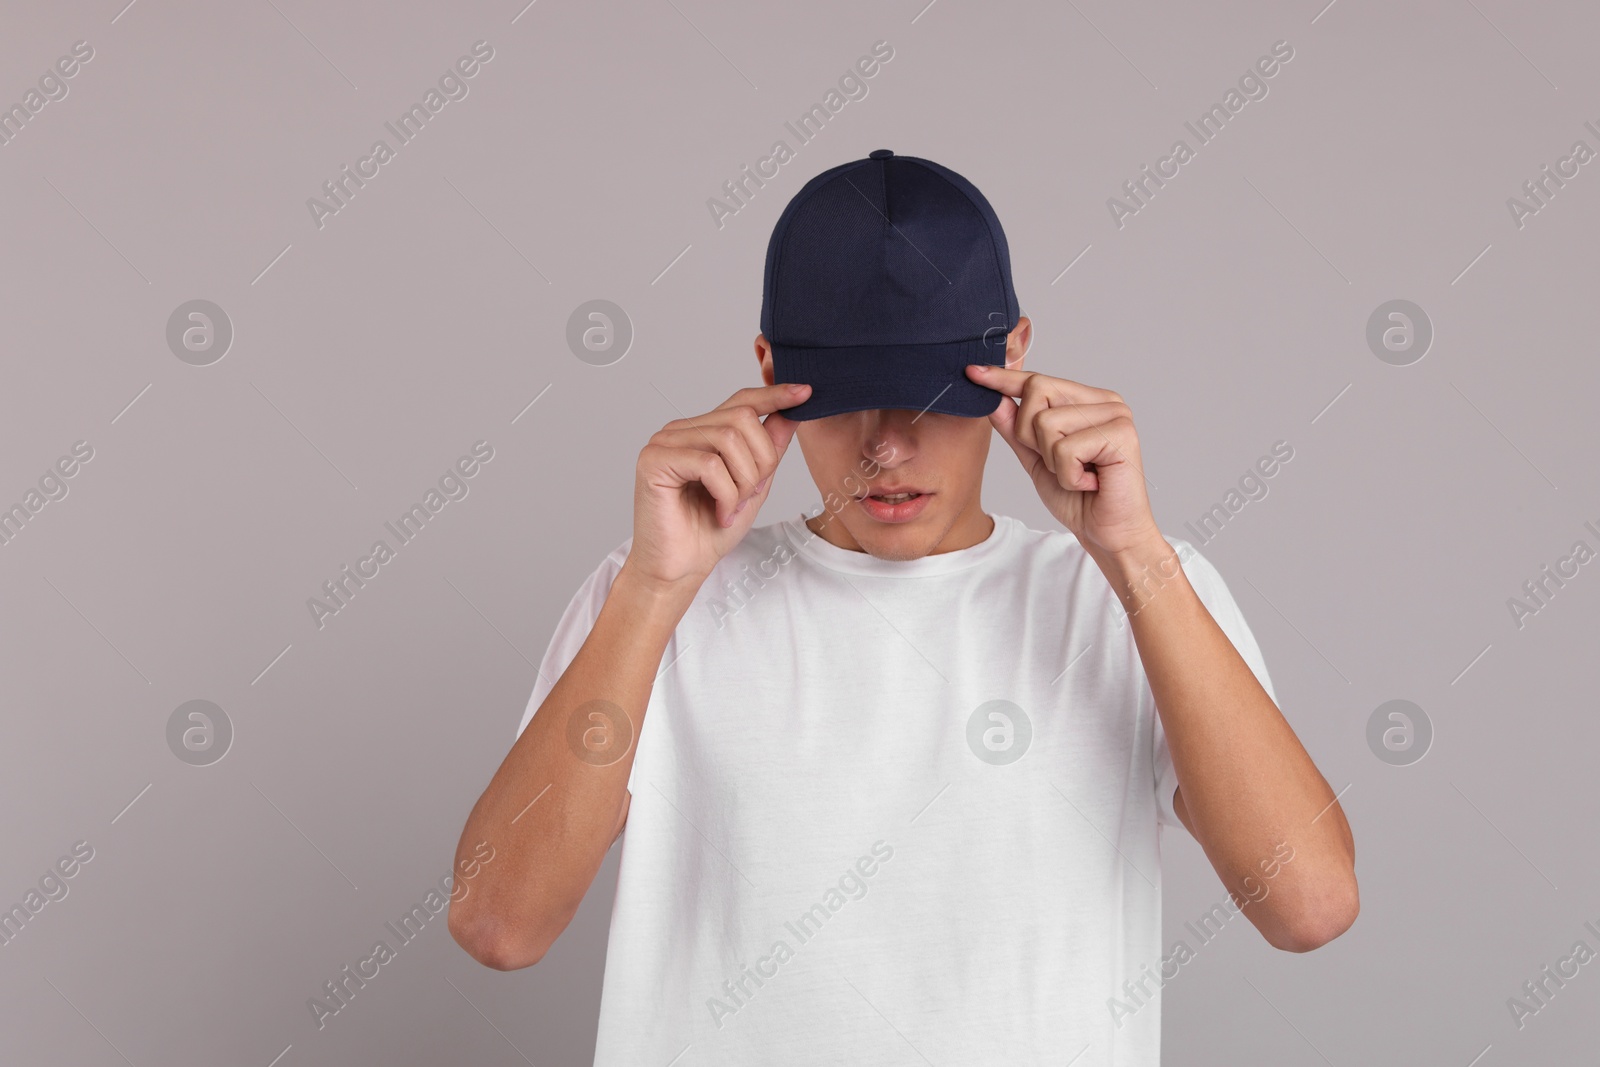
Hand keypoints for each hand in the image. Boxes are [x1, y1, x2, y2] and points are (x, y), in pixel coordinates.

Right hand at [624, 382, 811, 590]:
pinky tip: (720, 513)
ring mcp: (664, 442)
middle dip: (760, 461)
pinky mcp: (653, 461)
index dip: (774, 395)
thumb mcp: (753, 487)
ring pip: (728, 439)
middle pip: (742, 418)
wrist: (679, 569)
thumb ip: (768, 450)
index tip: (805, 392)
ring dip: (743, 481)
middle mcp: (681, 430)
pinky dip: (725, 494)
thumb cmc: (709, 531)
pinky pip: (709, 464)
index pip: (741, 401)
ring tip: (733, 508)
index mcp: (702, 432)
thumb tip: (791, 414)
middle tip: (750, 495)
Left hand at [966, 364, 1162, 558]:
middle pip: (1036, 390)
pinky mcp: (1121, 434)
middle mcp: (1104, 401)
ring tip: (1077, 476)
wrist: (1107, 534)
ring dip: (1052, 461)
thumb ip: (1016, 430)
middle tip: (1059, 464)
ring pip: (1046, 422)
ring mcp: (1116, 415)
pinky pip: (1065, 448)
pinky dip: (1068, 475)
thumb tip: (993, 399)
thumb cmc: (1078, 498)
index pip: (1038, 380)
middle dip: (1030, 434)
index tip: (973, 372)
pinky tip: (1089, 483)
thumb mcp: (1036, 459)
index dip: (1004, 377)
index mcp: (1087, 401)